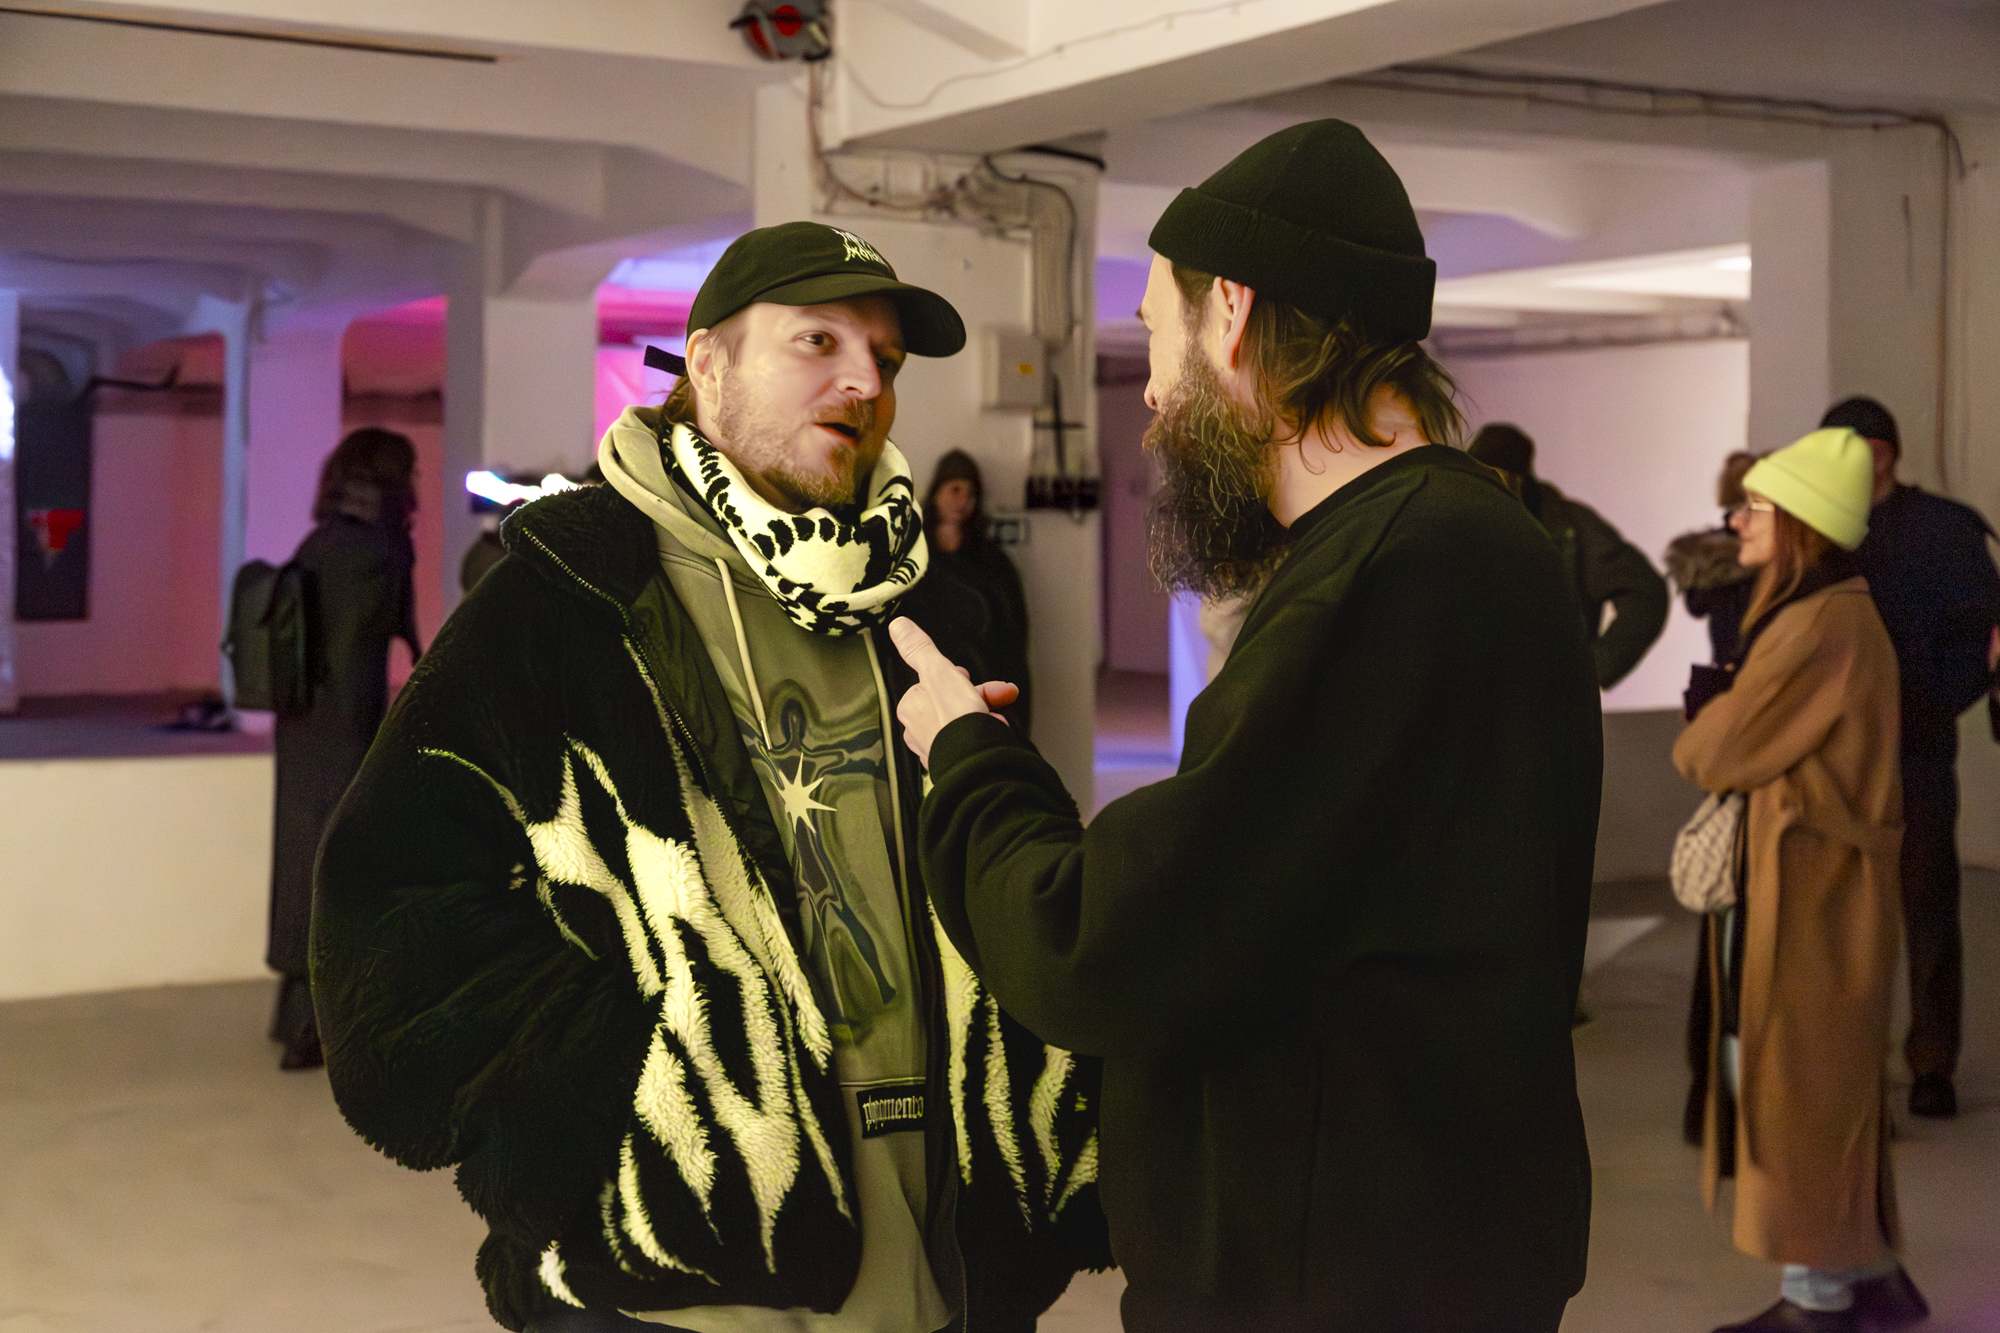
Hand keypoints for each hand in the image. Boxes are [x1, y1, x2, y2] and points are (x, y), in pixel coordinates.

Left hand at [888, 617, 1017, 767]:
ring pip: (966, 722)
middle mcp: (919, 731)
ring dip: (987, 715)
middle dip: (980, 697)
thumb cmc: (955, 718)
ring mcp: (938, 749)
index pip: (936, 683)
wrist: (975, 760)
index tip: (970, 679)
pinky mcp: (955, 763)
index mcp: (911, 708)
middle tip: (1000, 695)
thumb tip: (898, 625)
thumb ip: (918, 648)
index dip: (958, 678)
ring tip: (998, 720)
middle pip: (954, 702)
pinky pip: (973, 741)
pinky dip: (987, 734)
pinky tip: (996, 734)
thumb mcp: (937, 671)